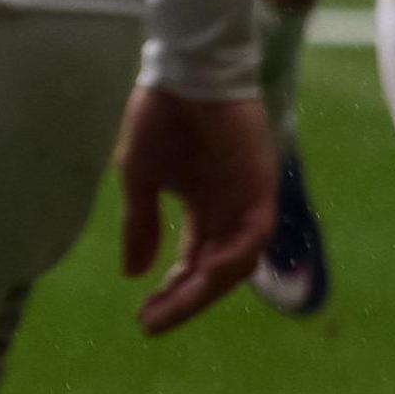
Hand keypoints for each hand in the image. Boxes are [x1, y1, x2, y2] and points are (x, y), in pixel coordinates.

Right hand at [114, 86, 275, 335]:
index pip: (192, 264)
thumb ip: (141, 225)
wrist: (184, 72)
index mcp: (202, 208)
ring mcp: (248, 200)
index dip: (172, 293)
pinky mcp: (262, 186)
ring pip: (237, 261)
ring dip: (207, 288)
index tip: (143, 318)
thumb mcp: (140, 178)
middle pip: (214, 271)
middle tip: (153, 322)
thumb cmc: (161, 116)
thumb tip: (132, 273)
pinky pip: (254, 234)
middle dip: (186, 300)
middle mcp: (229, 211)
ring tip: (174, 305)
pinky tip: (204, 274)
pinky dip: (232, 257)